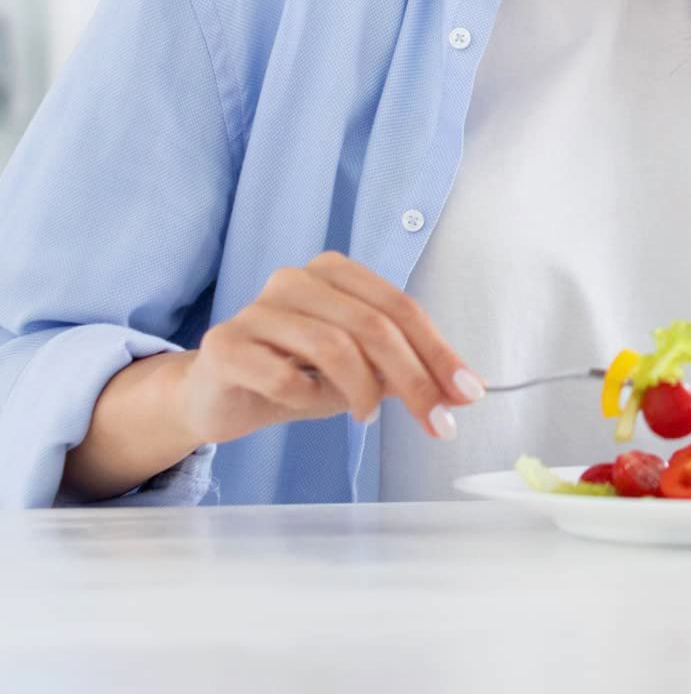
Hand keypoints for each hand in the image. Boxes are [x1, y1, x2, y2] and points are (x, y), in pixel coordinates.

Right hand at [179, 251, 483, 447]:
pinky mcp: (226, 345)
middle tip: (436, 421)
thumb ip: (408, 372)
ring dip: (362, 391)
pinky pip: (283, 377)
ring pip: (334, 347)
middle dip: (414, 379)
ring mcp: (257, 309)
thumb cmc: (298, 375)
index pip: (400, 308)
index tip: (468, 394)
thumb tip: (466, 389)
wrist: (219, 396)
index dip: (438, 352)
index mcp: (335, 271)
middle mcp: (296, 279)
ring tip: (365, 416)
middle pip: (374, 326)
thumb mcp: (362, 371)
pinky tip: (304, 403)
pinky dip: (307, 399)